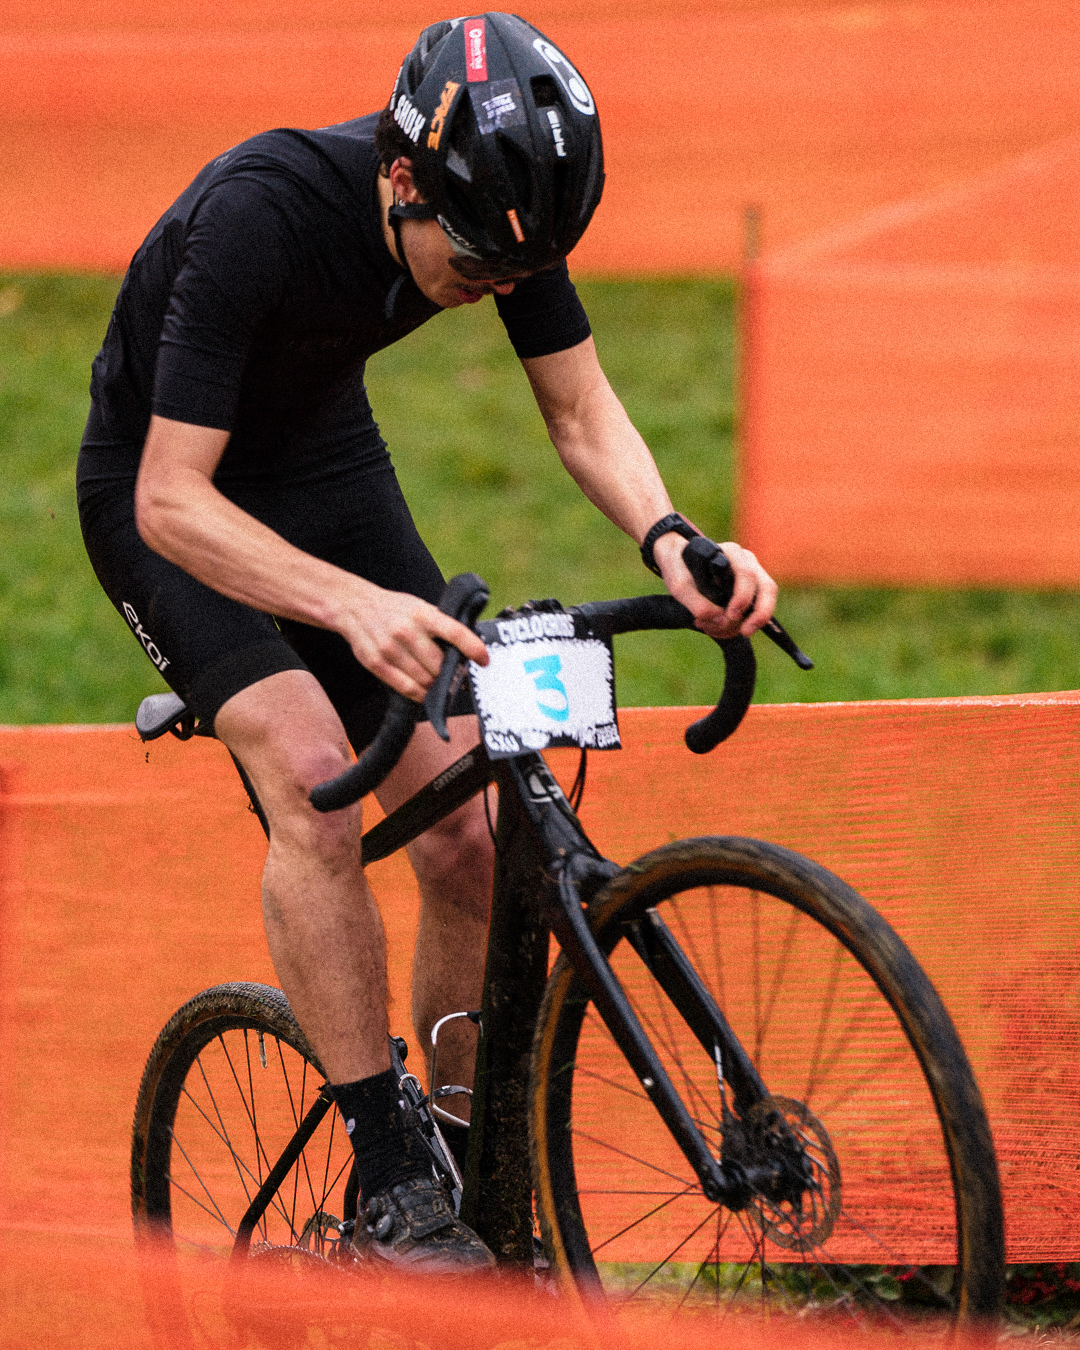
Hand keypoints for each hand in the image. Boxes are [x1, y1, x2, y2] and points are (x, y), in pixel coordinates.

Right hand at [336, 582, 488, 701]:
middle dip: (450, 674)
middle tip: (453, 675)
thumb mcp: (419, 607)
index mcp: (422, 614)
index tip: (484, 660)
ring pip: (425, 680)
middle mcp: (407, 631)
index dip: (473, 648)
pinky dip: (419, 694)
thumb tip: (467, 645)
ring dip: (435, 685)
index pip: (455, 632)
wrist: (354, 606)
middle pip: (440, 666)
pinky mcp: (377, 663)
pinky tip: (423, 690)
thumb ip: (440, 625)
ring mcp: (390, 649)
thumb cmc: (393, 609)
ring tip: (435, 681)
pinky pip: (406, 688)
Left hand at [652, 533, 777, 639]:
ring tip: (713, 629)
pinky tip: (716, 628)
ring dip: (745, 623)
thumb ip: (696, 602)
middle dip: (758, 615)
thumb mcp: (678, 585)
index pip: (746, 574)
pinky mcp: (749, 591)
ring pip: (764, 602)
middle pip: (767, 588)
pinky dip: (737, 625)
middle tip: (744, 632)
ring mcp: (752, 575)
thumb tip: (720, 619)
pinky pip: (754, 611)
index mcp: (730, 553)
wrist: (679, 563)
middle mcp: (746, 561)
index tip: (730, 615)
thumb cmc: (679, 568)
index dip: (743, 597)